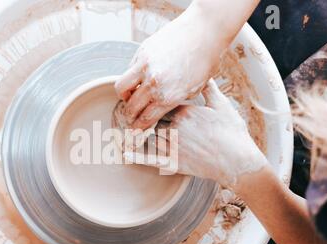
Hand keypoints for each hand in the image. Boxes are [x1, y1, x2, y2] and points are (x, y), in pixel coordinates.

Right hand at [115, 2, 225, 129]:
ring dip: (124, 96)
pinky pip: (128, 69)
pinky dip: (131, 76)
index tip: (136, 129)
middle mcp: (155, 84)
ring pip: (121, 88)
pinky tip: (140, 78)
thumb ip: (174, 101)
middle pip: (131, 108)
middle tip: (131, 116)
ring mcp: (146, 67)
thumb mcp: (194, 90)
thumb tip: (160, 110)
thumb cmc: (205, 61)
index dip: (139, 127)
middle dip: (130, 115)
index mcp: (169, 97)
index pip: (146, 119)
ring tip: (130, 96)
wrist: (204, 31)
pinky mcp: (142, 52)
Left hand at [125, 80, 267, 186]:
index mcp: (185, 111)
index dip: (157, 102)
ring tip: (128, 129)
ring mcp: (173, 146)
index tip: (150, 99)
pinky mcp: (173, 163)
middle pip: (153, 119)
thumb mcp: (222, 106)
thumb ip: (209, 90)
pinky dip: (135, 156)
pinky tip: (124, 152)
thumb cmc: (232, 133)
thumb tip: (204, 75)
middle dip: (148, 118)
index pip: (162, 103)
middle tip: (134, 114)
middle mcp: (175, 127)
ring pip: (150, 136)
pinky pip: (150, 158)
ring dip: (140, 133)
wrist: (238, 161)